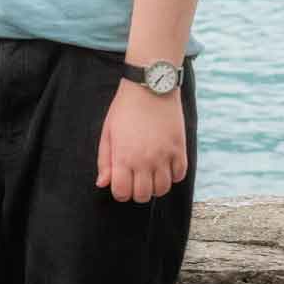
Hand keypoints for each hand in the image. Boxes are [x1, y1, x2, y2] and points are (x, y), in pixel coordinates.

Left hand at [96, 79, 187, 201]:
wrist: (150, 88)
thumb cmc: (124, 109)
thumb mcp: (108, 132)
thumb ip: (105, 160)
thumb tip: (103, 183)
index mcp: (124, 157)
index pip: (122, 193)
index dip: (120, 192)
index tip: (121, 183)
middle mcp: (145, 161)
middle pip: (143, 196)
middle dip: (137, 192)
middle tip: (135, 179)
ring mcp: (165, 156)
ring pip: (163, 189)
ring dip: (155, 186)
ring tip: (150, 172)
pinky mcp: (180, 150)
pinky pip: (179, 176)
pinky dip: (172, 175)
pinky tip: (164, 164)